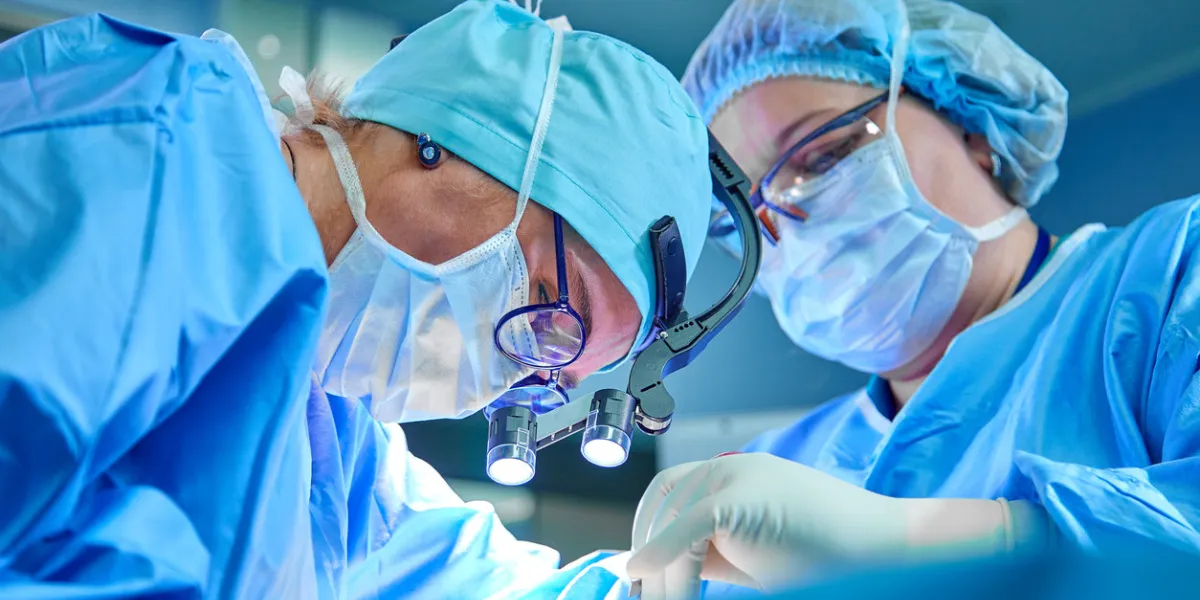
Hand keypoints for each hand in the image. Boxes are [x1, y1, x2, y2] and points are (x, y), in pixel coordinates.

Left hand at [628, 453, 1051, 598]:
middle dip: (648, 553)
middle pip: (664, 504)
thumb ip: (705, 552)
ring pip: (672, 521)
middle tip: (646, 595)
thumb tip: (653, 569)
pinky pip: (686, 526)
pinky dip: (661, 554)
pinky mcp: (742, 497)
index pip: (669, 491)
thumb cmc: (829, 556)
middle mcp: (732, 466)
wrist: (888, 548)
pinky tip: (646, 578)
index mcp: (735, 472)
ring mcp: (738, 476)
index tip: (639, 572)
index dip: (646, 528)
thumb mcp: (751, 553)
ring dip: (662, 570)